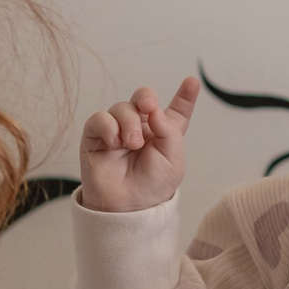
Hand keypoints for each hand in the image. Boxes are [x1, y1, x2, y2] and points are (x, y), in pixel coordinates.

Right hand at [80, 77, 200, 213]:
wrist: (128, 206)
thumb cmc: (153, 186)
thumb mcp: (173, 159)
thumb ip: (168, 129)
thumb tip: (152, 109)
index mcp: (164, 133)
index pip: (176, 110)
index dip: (185, 95)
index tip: (192, 82)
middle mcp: (142, 128)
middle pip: (143, 98)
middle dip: (145, 97)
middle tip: (148, 108)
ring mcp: (118, 131)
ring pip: (121, 107)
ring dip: (128, 122)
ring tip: (132, 144)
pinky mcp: (96, 137)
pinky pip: (100, 119)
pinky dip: (108, 127)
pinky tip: (115, 143)